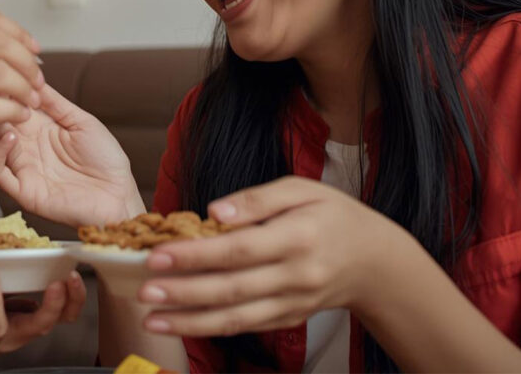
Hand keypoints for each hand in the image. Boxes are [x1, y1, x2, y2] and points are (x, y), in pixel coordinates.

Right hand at [0, 83, 143, 227]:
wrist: (118, 196)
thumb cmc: (105, 161)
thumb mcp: (81, 122)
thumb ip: (55, 103)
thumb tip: (34, 77)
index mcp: (40, 129)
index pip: (11, 106)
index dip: (1, 90)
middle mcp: (27, 147)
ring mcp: (23, 168)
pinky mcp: (24, 190)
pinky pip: (0, 171)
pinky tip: (9, 134)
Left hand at [135, 176, 411, 336]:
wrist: (376, 262)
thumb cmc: (334, 216)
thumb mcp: (301, 190)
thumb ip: (256, 199)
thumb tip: (213, 211)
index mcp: (297, 237)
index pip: (238, 249)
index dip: (196, 255)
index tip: (159, 254)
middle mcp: (294, 276)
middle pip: (232, 288)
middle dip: (184, 292)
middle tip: (144, 290)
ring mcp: (292, 303)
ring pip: (236, 318)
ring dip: (190, 322)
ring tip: (152, 320)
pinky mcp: (287, 319)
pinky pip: (245, 327)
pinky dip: (210, 329)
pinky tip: (180, 326)